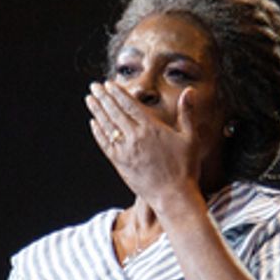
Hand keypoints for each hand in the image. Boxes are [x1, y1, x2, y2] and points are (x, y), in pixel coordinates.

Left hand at [85, 81, 202, 207]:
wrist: (173, 195)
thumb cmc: (185, 168)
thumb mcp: (190, 138)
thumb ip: (187, 113)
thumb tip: (190, 91)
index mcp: (151, 127)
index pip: (129, 104)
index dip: (117, 93)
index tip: (109, 84)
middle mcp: (136, 137)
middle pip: (114, 112)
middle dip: (103, 97)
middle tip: (94, 87)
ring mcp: (126, 151)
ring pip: (107, 126)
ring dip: (97, 111)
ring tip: (90, 100)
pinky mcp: (120, 164)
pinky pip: (105, 144)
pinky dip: (98, 133)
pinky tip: (93, 124)